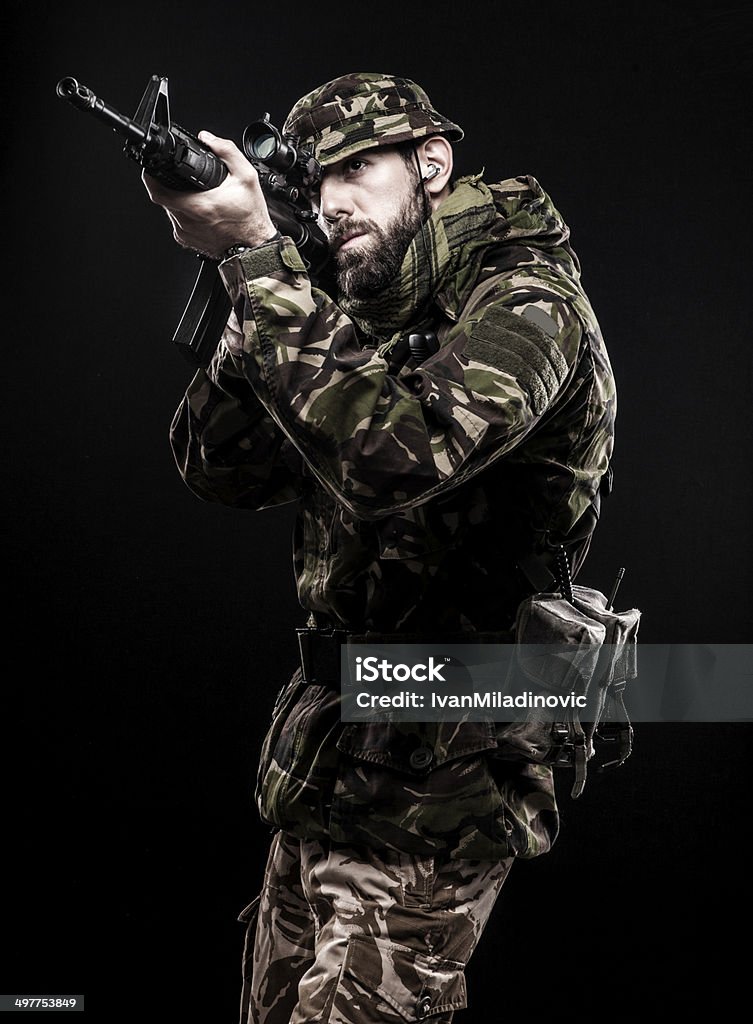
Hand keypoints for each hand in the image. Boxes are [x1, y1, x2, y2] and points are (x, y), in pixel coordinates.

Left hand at [142, 132, 277, 257]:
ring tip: (195, 195)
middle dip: (167, 185)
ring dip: (176, 200)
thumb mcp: (246, 176)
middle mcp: (188, 221)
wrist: (255, 246)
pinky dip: (183, 214)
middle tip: (178, 179)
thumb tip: (208, 138)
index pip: (157, 190)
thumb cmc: (251, 215)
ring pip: (169, 210)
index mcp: (198, 205)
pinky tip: (199, 211)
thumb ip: (227, 151)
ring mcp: (186, 233)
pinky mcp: (187, 241)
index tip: (152, 169)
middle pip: (162, 198)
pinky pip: (177, 222)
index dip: (150, 177)